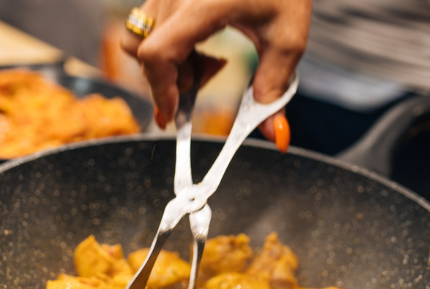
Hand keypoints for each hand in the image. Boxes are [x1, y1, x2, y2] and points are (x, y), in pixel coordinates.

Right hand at [121, 0, 310, 141]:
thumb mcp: (288, 39)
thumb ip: (276, 87)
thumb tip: (275, 134)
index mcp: (201, 5)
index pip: (157, 54)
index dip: (161, 90)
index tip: (176, 116)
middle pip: (146, 53)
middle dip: (172, 81)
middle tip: (209, 78)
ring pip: (141, 40)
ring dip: (169, 64)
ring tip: (208, 60)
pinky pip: (149, 26)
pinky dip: (170, 46)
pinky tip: (203, 43)